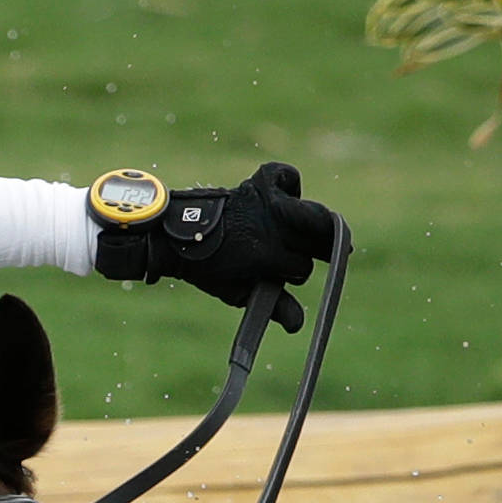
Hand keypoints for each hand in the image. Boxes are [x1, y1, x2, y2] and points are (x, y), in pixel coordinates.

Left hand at [151, 162, 336, 332]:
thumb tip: (299, 326)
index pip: (302, 267)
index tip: (285, 273)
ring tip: (316, 229)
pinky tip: (286, 196)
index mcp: (266, 255)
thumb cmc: (208, 266)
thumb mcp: (237, 292)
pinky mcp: (260, 181)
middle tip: (323, 250)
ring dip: (316, 222)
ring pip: (312, 211)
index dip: (295, 273)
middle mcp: (271, 226)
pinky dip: (290, 184)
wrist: (178, 235)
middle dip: (318, 248)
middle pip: (318, 238)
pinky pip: (287, 176)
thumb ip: (272, 306)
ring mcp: (267, 201)